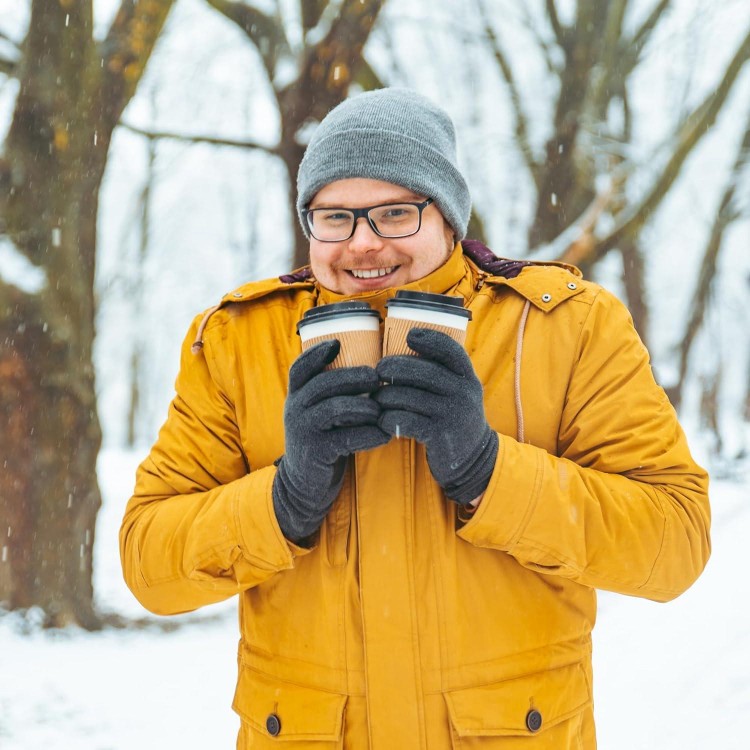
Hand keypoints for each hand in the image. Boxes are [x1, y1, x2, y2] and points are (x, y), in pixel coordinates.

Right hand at [273, 339, 388, 542]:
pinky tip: (385, 435)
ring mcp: (303, 430)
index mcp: (297, 395)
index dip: (316, 353)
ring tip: (381, 408)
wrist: (305, 484)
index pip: (300, 368)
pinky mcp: (315, 452)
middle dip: (352, 376)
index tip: (337, 343)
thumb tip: (373, 368)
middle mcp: (295, 408)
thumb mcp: (320, 413)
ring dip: (363, 405)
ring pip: (333, 408)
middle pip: (323, 383)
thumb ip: (334, 394)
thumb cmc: (323, 440)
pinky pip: (344, 438)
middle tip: (377, 377)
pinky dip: (368, 435)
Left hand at [374, 328, 497, 505]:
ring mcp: (452, 414)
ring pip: (409, 396)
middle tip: (379, 369)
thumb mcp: (458, 391)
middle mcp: (463, 393)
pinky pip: (405, 420)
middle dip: (396, 366)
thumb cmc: (454, 417)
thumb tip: (405, 347)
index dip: (430, 339)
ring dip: (386, 396)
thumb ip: (441, 373)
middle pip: (424, 371)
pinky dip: (388, 418)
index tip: (410, 335)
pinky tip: (383, 420)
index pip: (451, 350)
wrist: (473, 459)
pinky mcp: (439, 435)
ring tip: (377, 398)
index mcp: (467, 378)